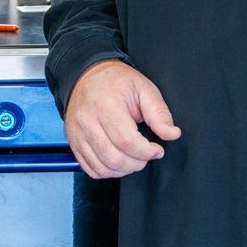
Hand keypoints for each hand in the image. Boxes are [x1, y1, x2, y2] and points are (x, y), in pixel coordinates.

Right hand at [63, 60, 180, 178]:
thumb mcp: (144, 89)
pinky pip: (89, 169)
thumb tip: (173, 134)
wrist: (87, 75)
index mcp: (106, 106)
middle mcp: (87, 121)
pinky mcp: (73, 142)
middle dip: (137, 163)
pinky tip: (118, 162)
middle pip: (114, 158)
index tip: (157, 149)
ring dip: (123, 170)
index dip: (147, 152)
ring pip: (102, 167)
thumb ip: (159, 113)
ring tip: (134, 158)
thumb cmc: (117, 82)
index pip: (127, 142)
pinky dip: (107, 172)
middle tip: (146, 154)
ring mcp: (77, 133)